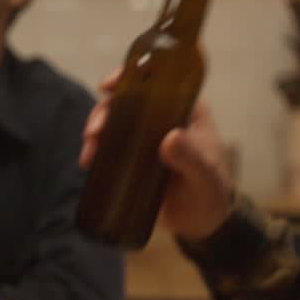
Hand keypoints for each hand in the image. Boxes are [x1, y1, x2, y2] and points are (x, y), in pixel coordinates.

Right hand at [80, 70, 234, 242]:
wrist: (200, 223)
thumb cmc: (211, 194)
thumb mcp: (204, 177)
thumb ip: (191, 158)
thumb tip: (169, 138)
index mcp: (185, 110)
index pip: (157, 81)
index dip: (131, 76)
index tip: (108, 85)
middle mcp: (163, 118)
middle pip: (126, 101)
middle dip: (104, 111)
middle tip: (94, 133)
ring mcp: (145, 138)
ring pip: (113, 122)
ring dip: (95, 132)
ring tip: (89, 154)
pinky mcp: (132, 158)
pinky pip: (109, 146)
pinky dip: (95, 150)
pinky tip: (88, 163)